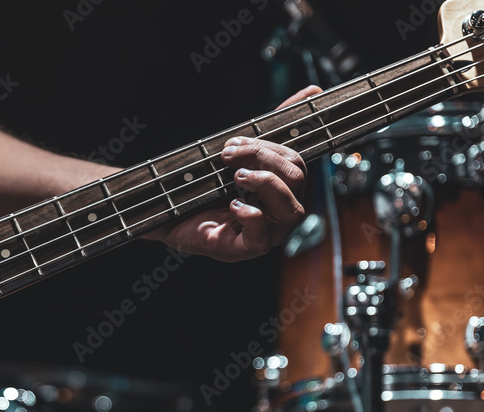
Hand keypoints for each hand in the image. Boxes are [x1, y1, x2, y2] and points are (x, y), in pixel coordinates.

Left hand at [148, 85, 321, 261]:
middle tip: (228, 156)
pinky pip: (263, 239)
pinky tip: (233, 205)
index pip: (297, 162)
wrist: (170, 215)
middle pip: (298, 180)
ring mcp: (267, 233)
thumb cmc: (206, 187)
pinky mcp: (246, 249)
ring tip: (235, 177)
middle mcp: (279, 212)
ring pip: (292, 211)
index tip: (235, 140)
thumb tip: (313, 89)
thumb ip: (272, 125)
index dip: (269, 147)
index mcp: (281, 188)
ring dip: (264, 184)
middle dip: (263, 159)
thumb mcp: (238, 153)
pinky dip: (250, 216)